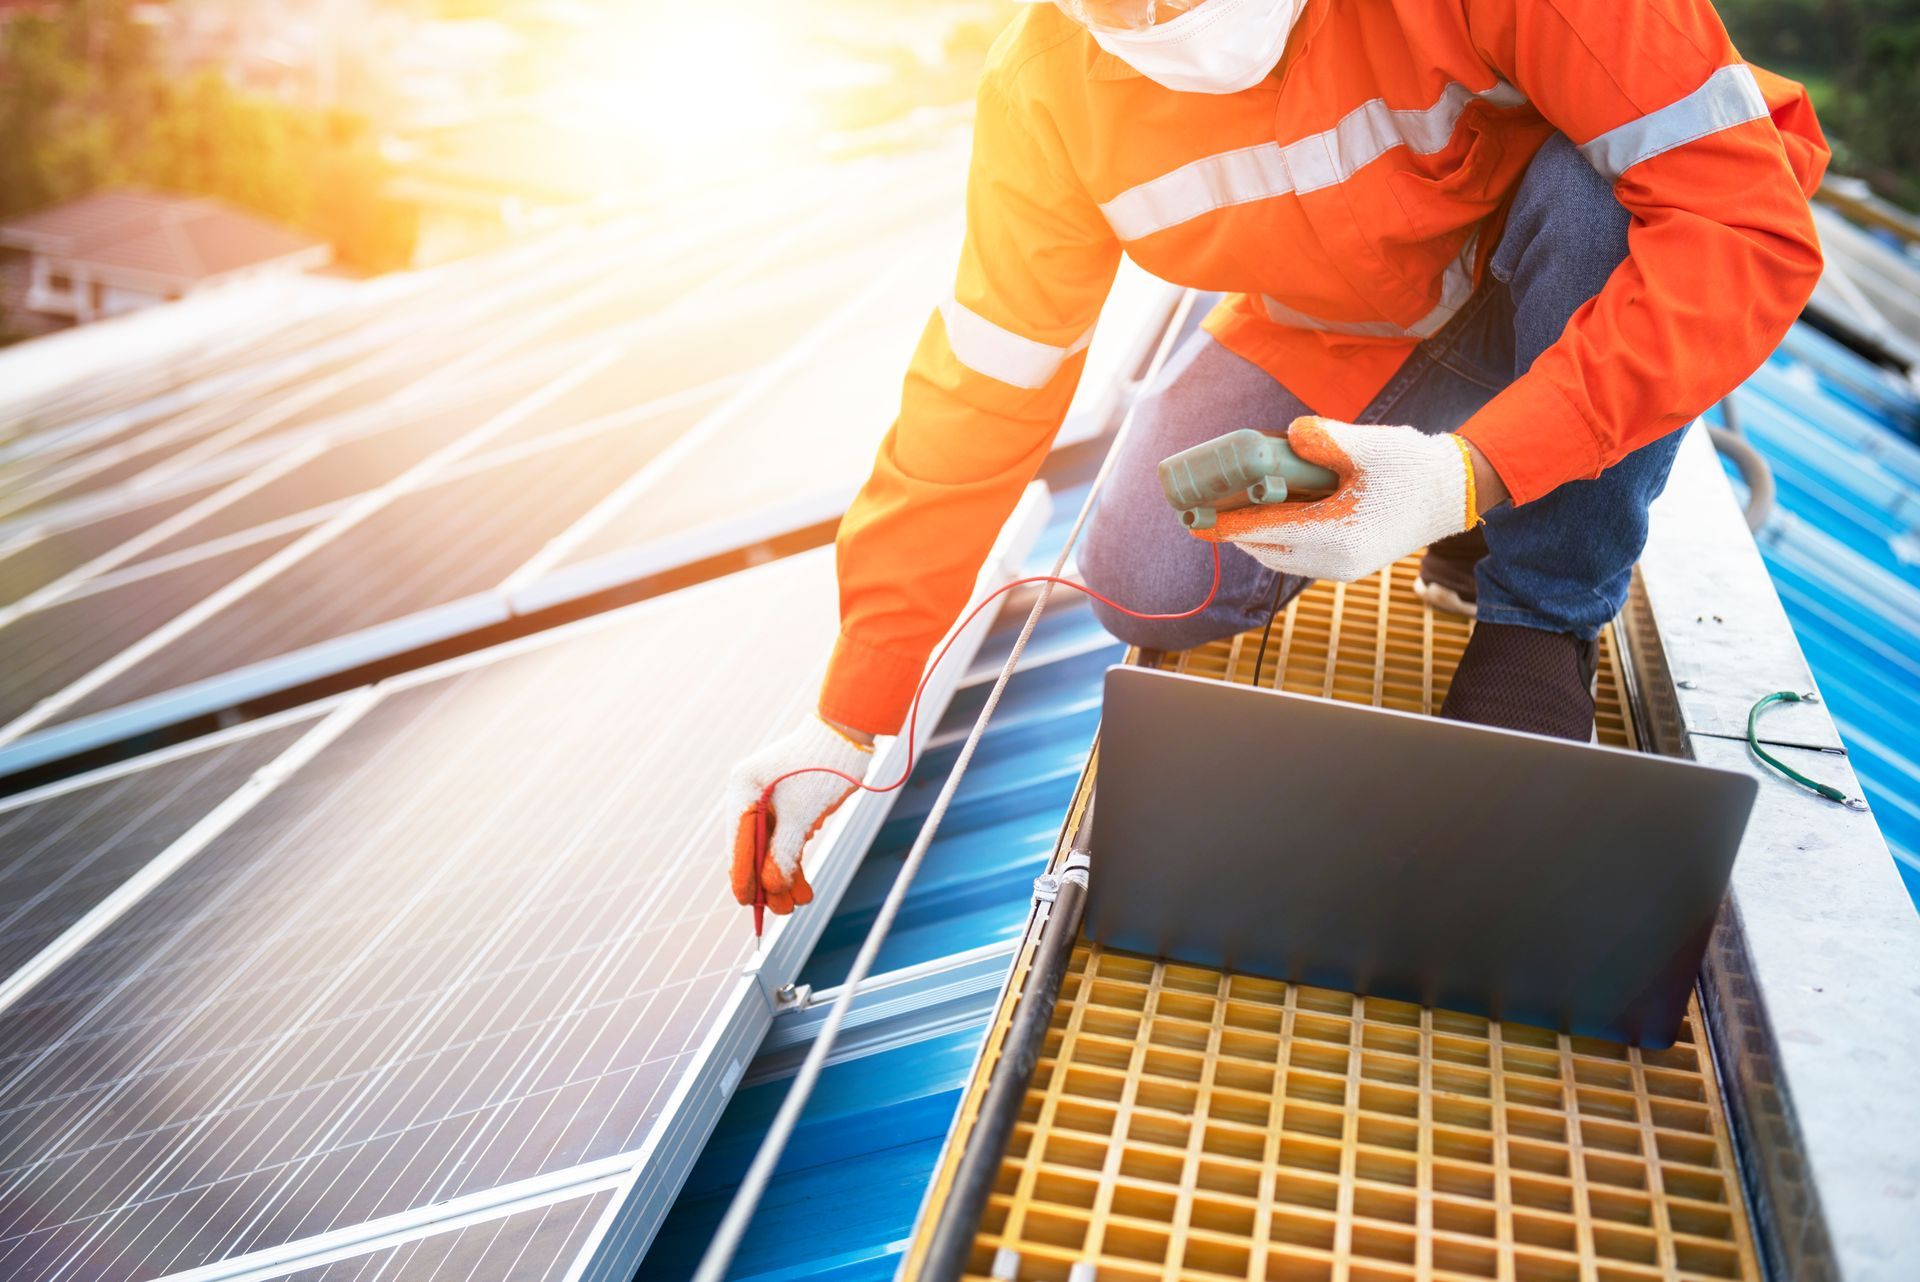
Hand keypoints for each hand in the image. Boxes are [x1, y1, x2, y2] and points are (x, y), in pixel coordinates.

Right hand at [725, 716, 874, 915]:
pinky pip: (785, 840)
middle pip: (753, 848)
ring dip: (783, 876)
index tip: (747, 903)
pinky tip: (802, 888)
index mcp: (743, 789)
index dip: (742, 875)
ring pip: (771, 847)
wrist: (849, 736)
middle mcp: (750, 794)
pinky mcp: (787, 805)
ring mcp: (768, 800)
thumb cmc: (823, 769)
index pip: (738, 841)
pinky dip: (794, 862)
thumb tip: (770, 889)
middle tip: (779, 911)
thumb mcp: (802, 816)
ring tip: (796, 905)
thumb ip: (782, 854)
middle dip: (767, 880)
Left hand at [1193, 417, 1494, 580]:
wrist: (1453, 492)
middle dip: (1236, 529)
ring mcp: (1342, 568)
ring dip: (1256, 534)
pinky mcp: (1348, 563)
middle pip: (1266, 549)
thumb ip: (1324, 438)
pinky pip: (1298, 556)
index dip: (1227, 524)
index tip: (1194, 519)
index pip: (1266, 531)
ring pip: (1280, 556)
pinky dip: (1278, 537)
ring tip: (1234, 509)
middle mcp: (1334, 561)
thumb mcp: (1368, 444)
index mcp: (1336, 534)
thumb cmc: (1412, 467)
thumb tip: (1290, 435)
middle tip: (1206, 509)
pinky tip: (1271, 513)